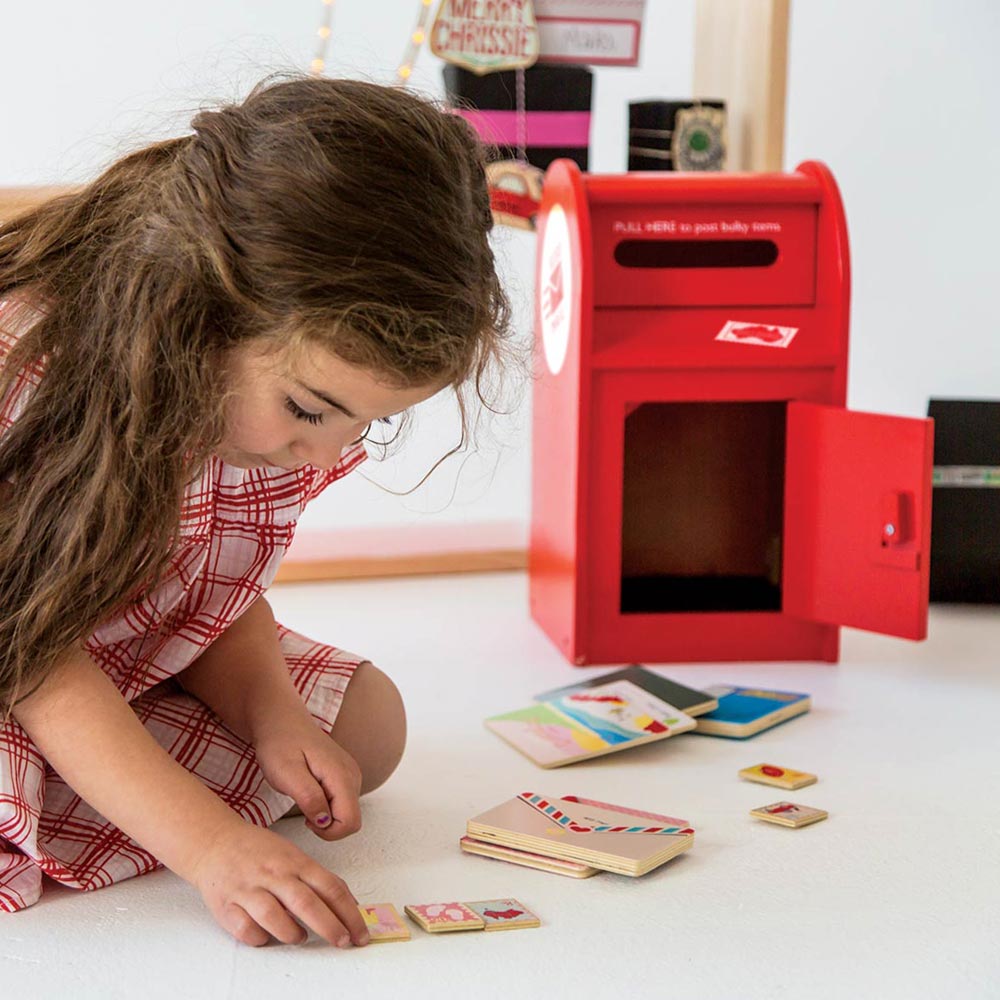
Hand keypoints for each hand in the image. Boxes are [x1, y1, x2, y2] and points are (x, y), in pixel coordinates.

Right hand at [190, 820, 369, 947]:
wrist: (216, 842)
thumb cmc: (259, 851)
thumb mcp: (293, 855)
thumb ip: (317, 878)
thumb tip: (347, 904)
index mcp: (295, 861)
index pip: (330, 887)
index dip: (349, 912)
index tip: (360, 932)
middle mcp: (274, 874)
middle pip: (307, 904)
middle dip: (330, 927)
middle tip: (344, 942)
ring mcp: (249, 889)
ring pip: (274, 918)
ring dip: (292, 934)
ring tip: (300, 937)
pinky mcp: (226, 905)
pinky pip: (246, 930)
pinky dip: (260, 938)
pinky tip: (267, 936)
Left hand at [253, 709, 362, 840]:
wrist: (280, 719)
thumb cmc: (279, 743)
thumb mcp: (286, 773)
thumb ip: (309, 798)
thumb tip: (325, 821)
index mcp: (341, 775)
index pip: (351, 822)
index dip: (328, 832)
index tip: (306, 821)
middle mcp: (352, 775)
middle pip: (352, 819)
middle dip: (327, 826)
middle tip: (302, 809)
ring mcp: (350, 773)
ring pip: (347, 812)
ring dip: (325, 816)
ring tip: (302, 797)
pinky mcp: (344, 774)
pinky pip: (343, 802)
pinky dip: (326, 806)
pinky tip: (309, 792)